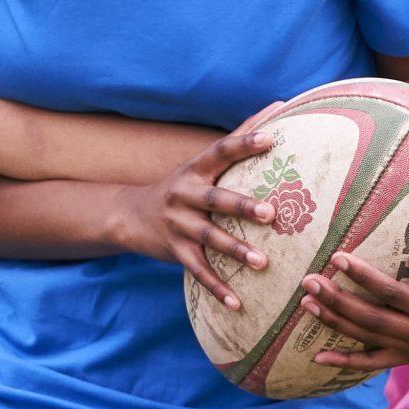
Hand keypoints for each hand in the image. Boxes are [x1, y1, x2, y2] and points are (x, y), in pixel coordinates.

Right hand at [109, 129, 282, 309]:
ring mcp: (178, 224)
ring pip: (209, 238)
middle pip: (216, 198)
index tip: (272, 138)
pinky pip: (198, 271)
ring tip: (262, 263)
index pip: (221, 151)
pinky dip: (217, 288)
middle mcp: (185, 193)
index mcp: (196, 169)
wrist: (129, 215)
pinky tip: (237, 304)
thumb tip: (278, 104)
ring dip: (236, 250)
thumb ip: (238, 138)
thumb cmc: (184, 186)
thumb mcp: (201, 162)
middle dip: (242, 207)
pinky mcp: (175, 251)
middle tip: (272, 214)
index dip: (244, 143)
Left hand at [298, 245, 408, 374]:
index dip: (364, 277)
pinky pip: (373, 364)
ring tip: (306, 304)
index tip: (338, 257)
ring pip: (367, 341)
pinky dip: (345, 362)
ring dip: (335, 323)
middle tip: (309, 281)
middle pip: (372, 320)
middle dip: (338, 300)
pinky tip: (318, 355)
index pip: (393, 294)